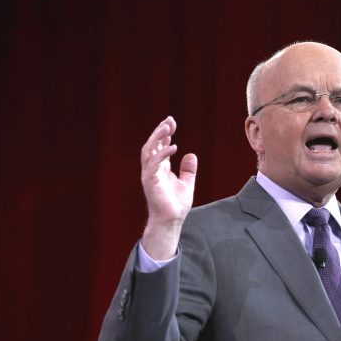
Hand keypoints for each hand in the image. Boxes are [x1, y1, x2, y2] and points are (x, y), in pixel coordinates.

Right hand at [140, 116, 197, 259]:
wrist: (171, 220)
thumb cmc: (176, 205)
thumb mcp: (187, 184)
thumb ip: (188, 170)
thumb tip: (191, 155)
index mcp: (160, 169)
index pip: (159, 147)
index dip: (164, 135)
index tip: (172, 123)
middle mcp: (152, 170)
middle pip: (152, 145)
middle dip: (160, 131)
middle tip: (169, 120)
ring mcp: (150, 175)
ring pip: (149, 151)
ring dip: (157, 138)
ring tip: (167, 127)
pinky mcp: (151, 182)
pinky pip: (154, 164)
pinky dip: (162, 154)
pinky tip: (173, 147)